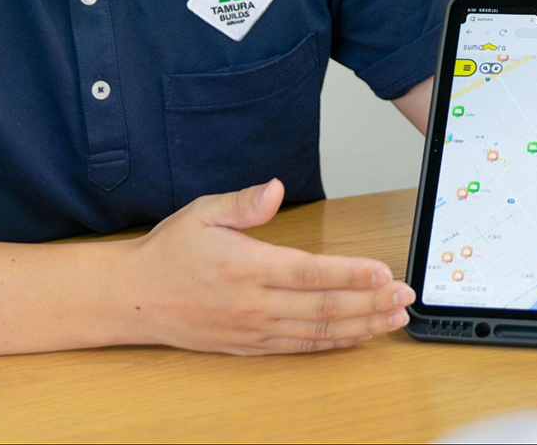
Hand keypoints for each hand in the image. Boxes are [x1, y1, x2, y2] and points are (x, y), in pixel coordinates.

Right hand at [122, 178, 413, 354]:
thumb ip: (243, 203)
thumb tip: (274, 188)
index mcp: (246, 268)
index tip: (384, 272)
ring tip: (395, 318)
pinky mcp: (249, 346)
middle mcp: (253, 304)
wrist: (130, 299)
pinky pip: (299, 348)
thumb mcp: (202, 213)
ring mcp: (253, 330)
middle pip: (323, 307)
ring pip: (317, 332)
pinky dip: (333, 343)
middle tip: (406, 297)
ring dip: (361, 326)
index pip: (310, 273)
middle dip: (370, 303)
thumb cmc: (169, 253)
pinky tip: (359, 335)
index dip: (351, 274)